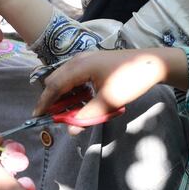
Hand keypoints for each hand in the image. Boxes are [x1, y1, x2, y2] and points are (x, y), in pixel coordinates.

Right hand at [35, 48, 187, 134]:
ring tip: (68, 110)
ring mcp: (84, 59)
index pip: (54, 86)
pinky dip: (71, 88)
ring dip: (63, 94)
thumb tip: (71, 130)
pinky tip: (81, 98)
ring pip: (63, 77)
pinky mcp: (91, 61)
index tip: (37, 116)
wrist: (151, 63)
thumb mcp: (109, 101)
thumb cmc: (130, 80)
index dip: (44, 103)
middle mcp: (77, 60)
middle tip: (53, 116)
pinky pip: (73, 75)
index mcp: (79, 67)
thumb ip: (87, 115)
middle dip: (51, 99)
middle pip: (55, 80)